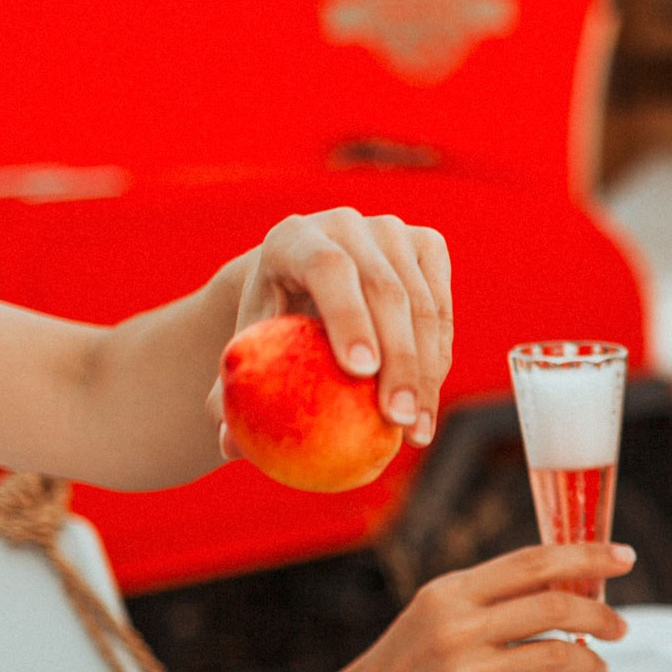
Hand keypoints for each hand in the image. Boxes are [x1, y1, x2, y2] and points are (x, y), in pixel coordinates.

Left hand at [208, 208, 454, 456]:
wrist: (301, 287)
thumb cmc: (267, 332)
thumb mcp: (244, 357)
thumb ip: (230, 396)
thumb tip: (229, 447)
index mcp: (291, 237)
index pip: (328, 270)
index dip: (348, 316)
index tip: (359, 373)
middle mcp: (345, 224)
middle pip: (384, 291)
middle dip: (399, 361)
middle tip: (396, 421)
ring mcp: (391, 231)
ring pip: (423, 306)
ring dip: (426, 375)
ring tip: (415, 433)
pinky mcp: (427, 246)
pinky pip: (443, 312)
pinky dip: (438, 362)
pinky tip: (424, 409)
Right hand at [316, 543, 632, 671]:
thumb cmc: (408, 663)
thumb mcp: (438, 612)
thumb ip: (494, 597)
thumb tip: (571, 581)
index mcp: (451, 592)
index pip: (534, 562)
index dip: (587, 555)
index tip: (624, 557)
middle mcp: (457, 628)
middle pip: (555, 605)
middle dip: (602, 614)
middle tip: (620, 626)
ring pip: (558, 655)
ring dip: (592, 662)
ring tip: (598, 667)